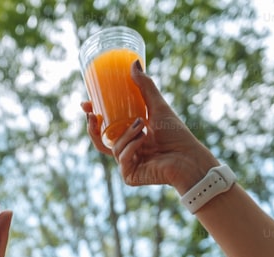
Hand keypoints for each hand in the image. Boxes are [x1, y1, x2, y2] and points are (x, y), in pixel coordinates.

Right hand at [84, 61, 219, 193]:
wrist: (188, 157)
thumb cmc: (176, 134)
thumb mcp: (157, 106)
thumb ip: (145, 86)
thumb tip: (133, 62)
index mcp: (130, 136)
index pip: (105, 127)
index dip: (92, 117)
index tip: (85, 104)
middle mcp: (126, 150)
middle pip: (100, 140)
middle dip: (92, 128)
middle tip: (92, 114)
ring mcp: (127, 164)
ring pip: (112, 146)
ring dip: (125, 133)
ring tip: (142, 125)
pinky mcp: (129, 176)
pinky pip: (121, 158)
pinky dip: (131, 146)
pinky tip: (144, 141)